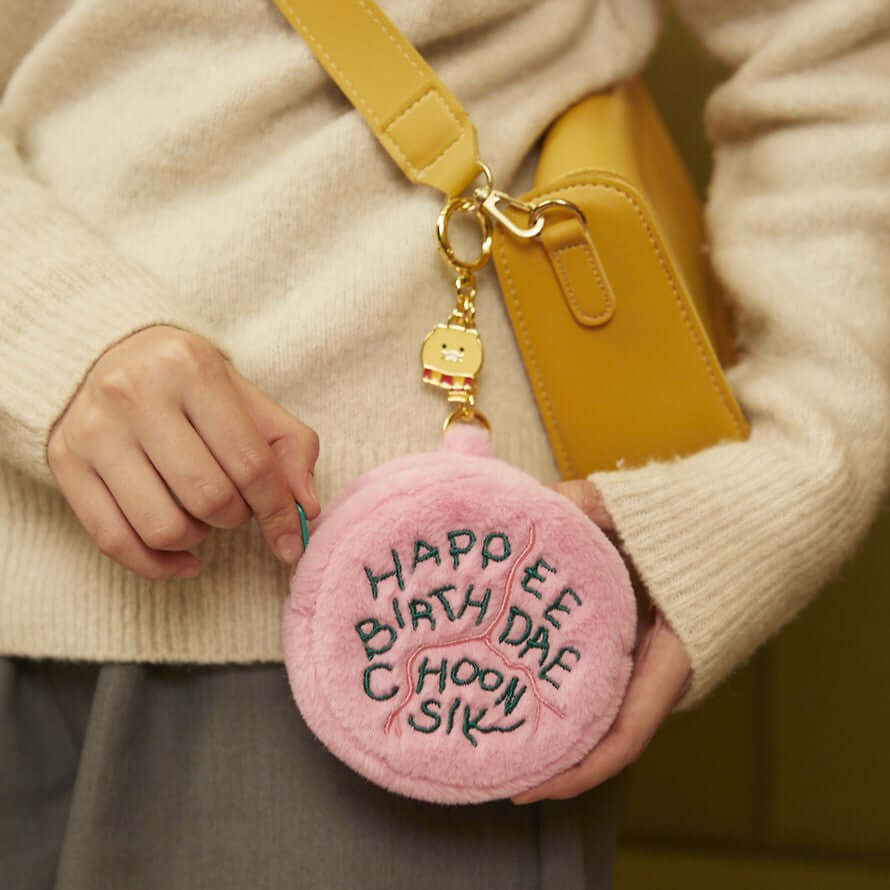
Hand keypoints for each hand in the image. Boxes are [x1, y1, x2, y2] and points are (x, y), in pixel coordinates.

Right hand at [46, 325, 319, 579]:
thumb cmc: (191, 385)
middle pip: (209, 498)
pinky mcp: (66, 463)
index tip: (292, 539)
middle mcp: (136, 394)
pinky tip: (184, 559)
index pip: (250, 463)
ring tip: (202, 514)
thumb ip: (290, 447)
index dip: (279, 512)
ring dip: (198, 537)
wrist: (106, 352)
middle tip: (238, 506)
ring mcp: (95, 430)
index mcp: (192, 369)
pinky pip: (113, 541)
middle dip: (237, 518)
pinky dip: (157, 565)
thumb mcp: (247, 397)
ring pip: (162, 527)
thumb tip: (306, 509)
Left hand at [511, 479, 691, 803]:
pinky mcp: (651, 638)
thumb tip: (533, 502)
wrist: (771, 515)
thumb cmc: (719, 519)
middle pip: (605, 731)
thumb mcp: (647, 510)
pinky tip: (527, 671)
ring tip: (501, 723)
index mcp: (675, 656)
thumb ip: (588, 503)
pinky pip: (608, 672)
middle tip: (496, 756)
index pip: (623, 736)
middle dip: (555, 752)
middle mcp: (668, 670)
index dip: (575, 771)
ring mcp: (659, 656)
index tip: (527, 787)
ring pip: (605, 703)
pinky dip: (571, 680)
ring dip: (560, 719)